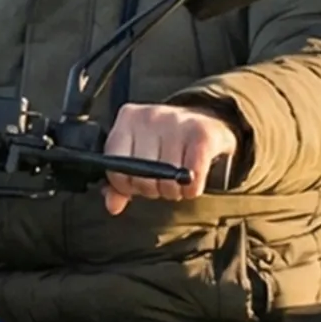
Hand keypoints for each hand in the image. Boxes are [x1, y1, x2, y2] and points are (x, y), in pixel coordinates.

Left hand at [101, 104, 236, 215]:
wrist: (208, 121)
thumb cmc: (166, 142)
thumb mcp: (138, 155)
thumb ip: (120, 180)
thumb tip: (112, 205)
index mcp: (128, 119)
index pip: (116, 165)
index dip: (127, 184)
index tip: (139, 182)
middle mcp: (150, 116)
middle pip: (143, 176)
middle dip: (153, 189)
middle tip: (162, 181)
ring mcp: (177, 122)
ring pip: (168, 180)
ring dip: (174, 191)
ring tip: (178, 180)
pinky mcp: (201, 134)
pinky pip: (191, 179)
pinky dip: (192, 189)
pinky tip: (191, 181)